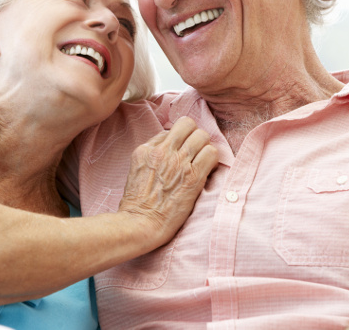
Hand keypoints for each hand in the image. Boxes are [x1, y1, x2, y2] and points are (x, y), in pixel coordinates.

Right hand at [118, 116, 217, 247]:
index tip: (183, 150)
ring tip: (202, 161)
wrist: (140, 224)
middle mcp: (162, 151)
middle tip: (196, 152)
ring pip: (202, 136)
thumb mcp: (136, 171)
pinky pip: (211, 153)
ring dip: (205, 147)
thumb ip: (151, 155)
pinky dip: (212, 160)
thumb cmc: (137, 204)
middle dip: (194, 136)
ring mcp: (178, 162)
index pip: (171, 130)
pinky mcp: (192, 177)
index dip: (180, 139)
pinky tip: (207, 171)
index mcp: (146, 149)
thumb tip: (168, 145)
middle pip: (188, 125)